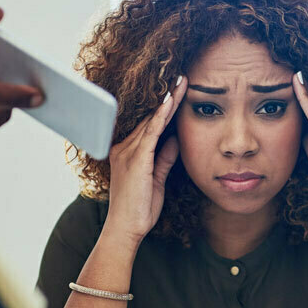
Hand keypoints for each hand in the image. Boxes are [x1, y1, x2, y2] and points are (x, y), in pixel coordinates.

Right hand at [103, 77, 185, 247]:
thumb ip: (164, 159)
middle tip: (183, 78)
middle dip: (168, 97)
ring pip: (151, 121)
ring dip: (168, 101)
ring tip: (182, 83)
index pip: (150, 124)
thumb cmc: (139, 209)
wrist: (125, 229)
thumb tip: (175, 140)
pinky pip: (151, 133)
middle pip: (150, 117)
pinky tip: (171, 102)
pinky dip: (161, 116)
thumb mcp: (156, 180)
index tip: (178, 91)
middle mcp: (124, 148)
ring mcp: (127, 153)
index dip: (165, 108)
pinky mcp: (135, 160)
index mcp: (128, 152)